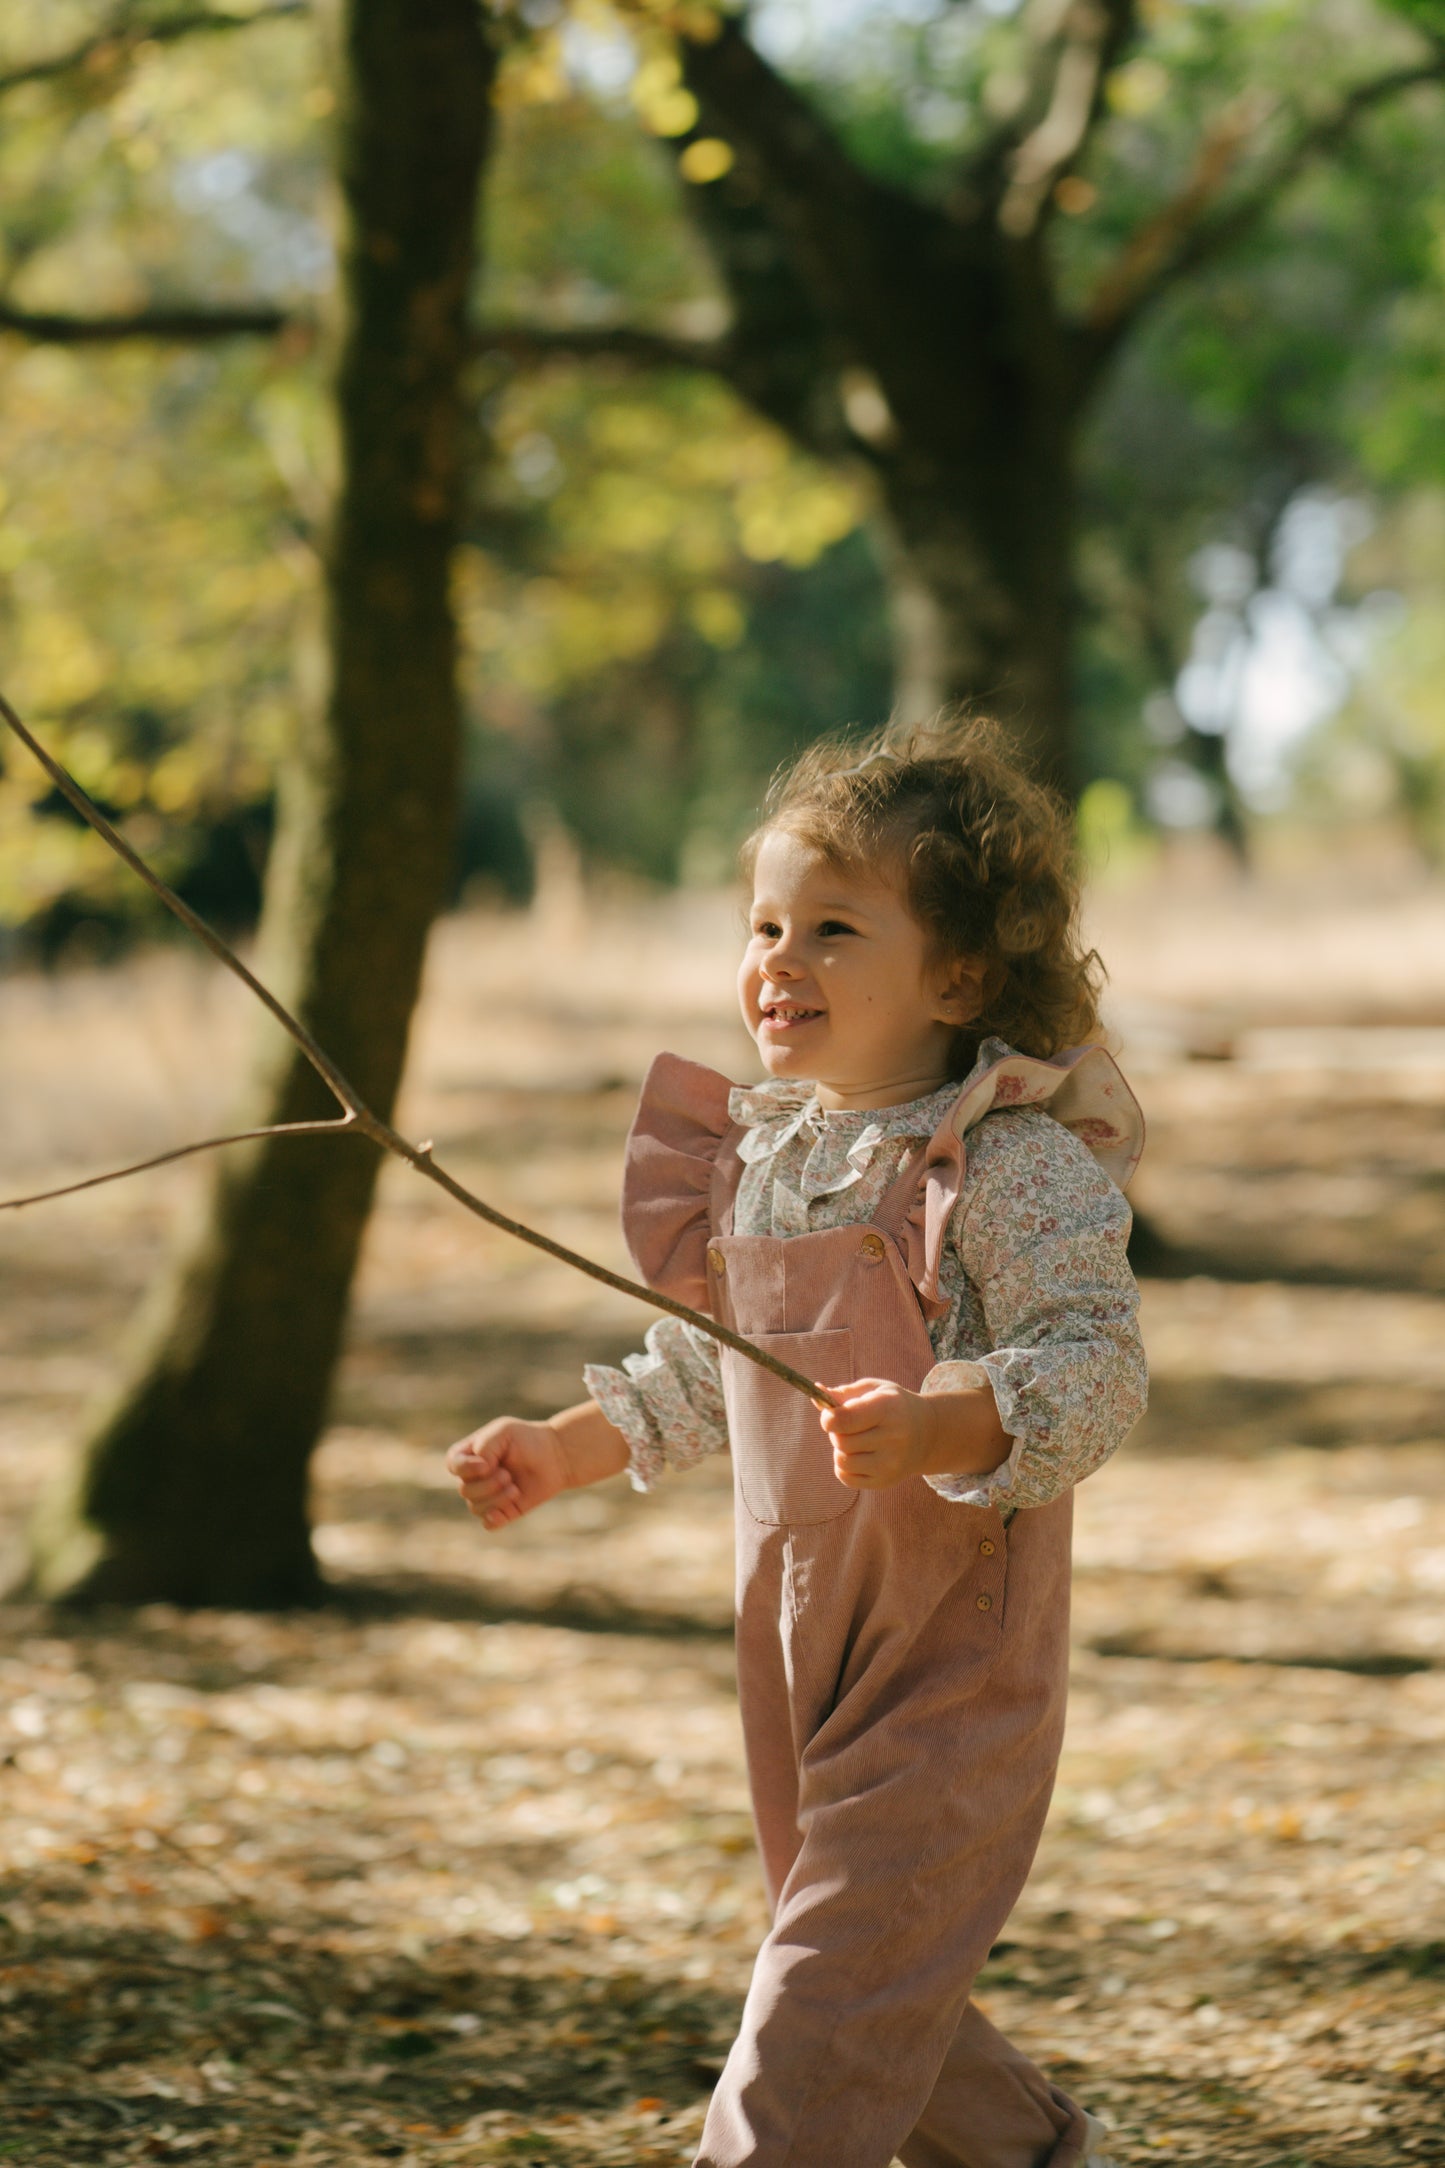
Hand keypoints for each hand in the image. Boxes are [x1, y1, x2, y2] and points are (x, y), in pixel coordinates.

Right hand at [445, 1415, 567, 1529]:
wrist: (555, 1457)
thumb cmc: (527, 1439)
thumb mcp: (504, 1431)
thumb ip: (485, 1445)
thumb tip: (481, 1470)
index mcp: (470, 1455)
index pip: (453, 1465)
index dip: (465, 1469)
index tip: (487, 1465)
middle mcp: (474, 1477)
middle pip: (465, 1490)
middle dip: (487, 1485)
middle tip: (508, 1475)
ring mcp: (487, 1496)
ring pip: (476, 1507)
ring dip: (496, 1499)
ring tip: (515, 1489)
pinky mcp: (502, 1512)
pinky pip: (488, 1524)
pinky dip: (494, 1519)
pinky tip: (507, 1510)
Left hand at [818, 1378, 932, 1489]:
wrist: (928, 1433)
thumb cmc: (893, 1405)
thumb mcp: (874, 1390)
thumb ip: (844, 1393)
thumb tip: (816, 1391)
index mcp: (888, 1409)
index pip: (845, 1420)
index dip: (828, 1418)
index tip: (829, 1414)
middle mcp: (893, 1438)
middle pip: (841, 1441)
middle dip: (836, 1432)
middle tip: (847, 1425)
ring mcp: (890, 1464)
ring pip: (841, 1461)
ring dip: (840, 1449)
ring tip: (855, 1439)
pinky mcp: (885, 1482)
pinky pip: (846, 1477)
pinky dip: (844, 1466)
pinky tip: (859, 1454)